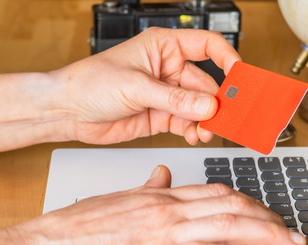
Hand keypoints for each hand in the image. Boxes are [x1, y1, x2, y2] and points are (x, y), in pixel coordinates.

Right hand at [13, 166, 304, 244]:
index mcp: (159, 197)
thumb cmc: (72, 234)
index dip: (252, 205)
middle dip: (271, 221)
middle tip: (294, 236)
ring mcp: (161, 234)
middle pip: (233, 207)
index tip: (269, 217)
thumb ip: (144, 190)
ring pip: (227, 225)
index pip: (218, 194)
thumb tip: (162, 175)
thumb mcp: (114, 201)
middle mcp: (166, 210)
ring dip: (266, 236)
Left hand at [50, 28, 239, 145]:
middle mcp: (168, 69)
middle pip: (207, 84)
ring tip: (206, 132)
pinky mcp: (161, 116)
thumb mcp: (136, 87)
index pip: (208, 46)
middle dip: (217, 103)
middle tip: (226, 117)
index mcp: (164, 47)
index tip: (239, 77)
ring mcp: (166, 94)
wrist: (68, 111)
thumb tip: (208, 106)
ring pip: (199, 107)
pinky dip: (194, 131)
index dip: (228, 59)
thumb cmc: (90, 83)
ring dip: (206, 121)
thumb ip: (175, 99)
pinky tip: (195, 135)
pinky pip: (188, 123)